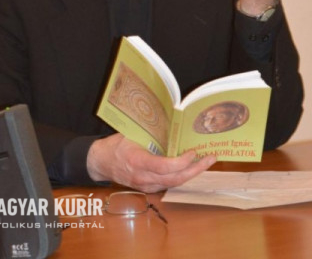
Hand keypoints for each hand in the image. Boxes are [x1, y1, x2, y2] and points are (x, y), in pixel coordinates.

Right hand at [87, 133, 215, 192]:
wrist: (100, 162)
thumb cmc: (115, 145)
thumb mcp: (131, 133)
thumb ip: (150, 133)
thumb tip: (172, 122)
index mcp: (138, 161)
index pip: (164, 167)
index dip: (182, 162)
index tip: (193, 152)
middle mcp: (143, 177)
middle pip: (174, 179)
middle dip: (195, 170)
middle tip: (211, 158)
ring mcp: (145, 185)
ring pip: (173, 184)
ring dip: (191, 174)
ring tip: (206, 162)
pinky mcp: (147, 188)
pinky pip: (168, 184)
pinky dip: (181, 176)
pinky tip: (190, 167)